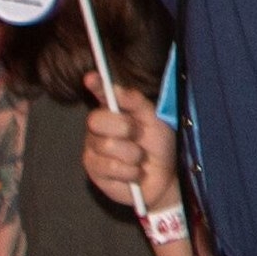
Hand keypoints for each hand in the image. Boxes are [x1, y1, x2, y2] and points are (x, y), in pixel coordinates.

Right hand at [82, 70, 177, 207]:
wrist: (164, 178)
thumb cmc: (158, 146)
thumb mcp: (154, 121)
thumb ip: (137, 103)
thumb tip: (116, 89)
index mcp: (115, 111)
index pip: (101, 94)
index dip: (95, 85)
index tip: (92, 77)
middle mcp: (98, 128)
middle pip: (97, 119)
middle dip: (124, 127)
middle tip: (138, 136)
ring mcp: (93, 149)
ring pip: (107, 145)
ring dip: (133, 154)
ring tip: (139, 159)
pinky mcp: (94, 171)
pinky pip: (111, 167)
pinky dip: (130, 172)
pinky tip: (134, 174)